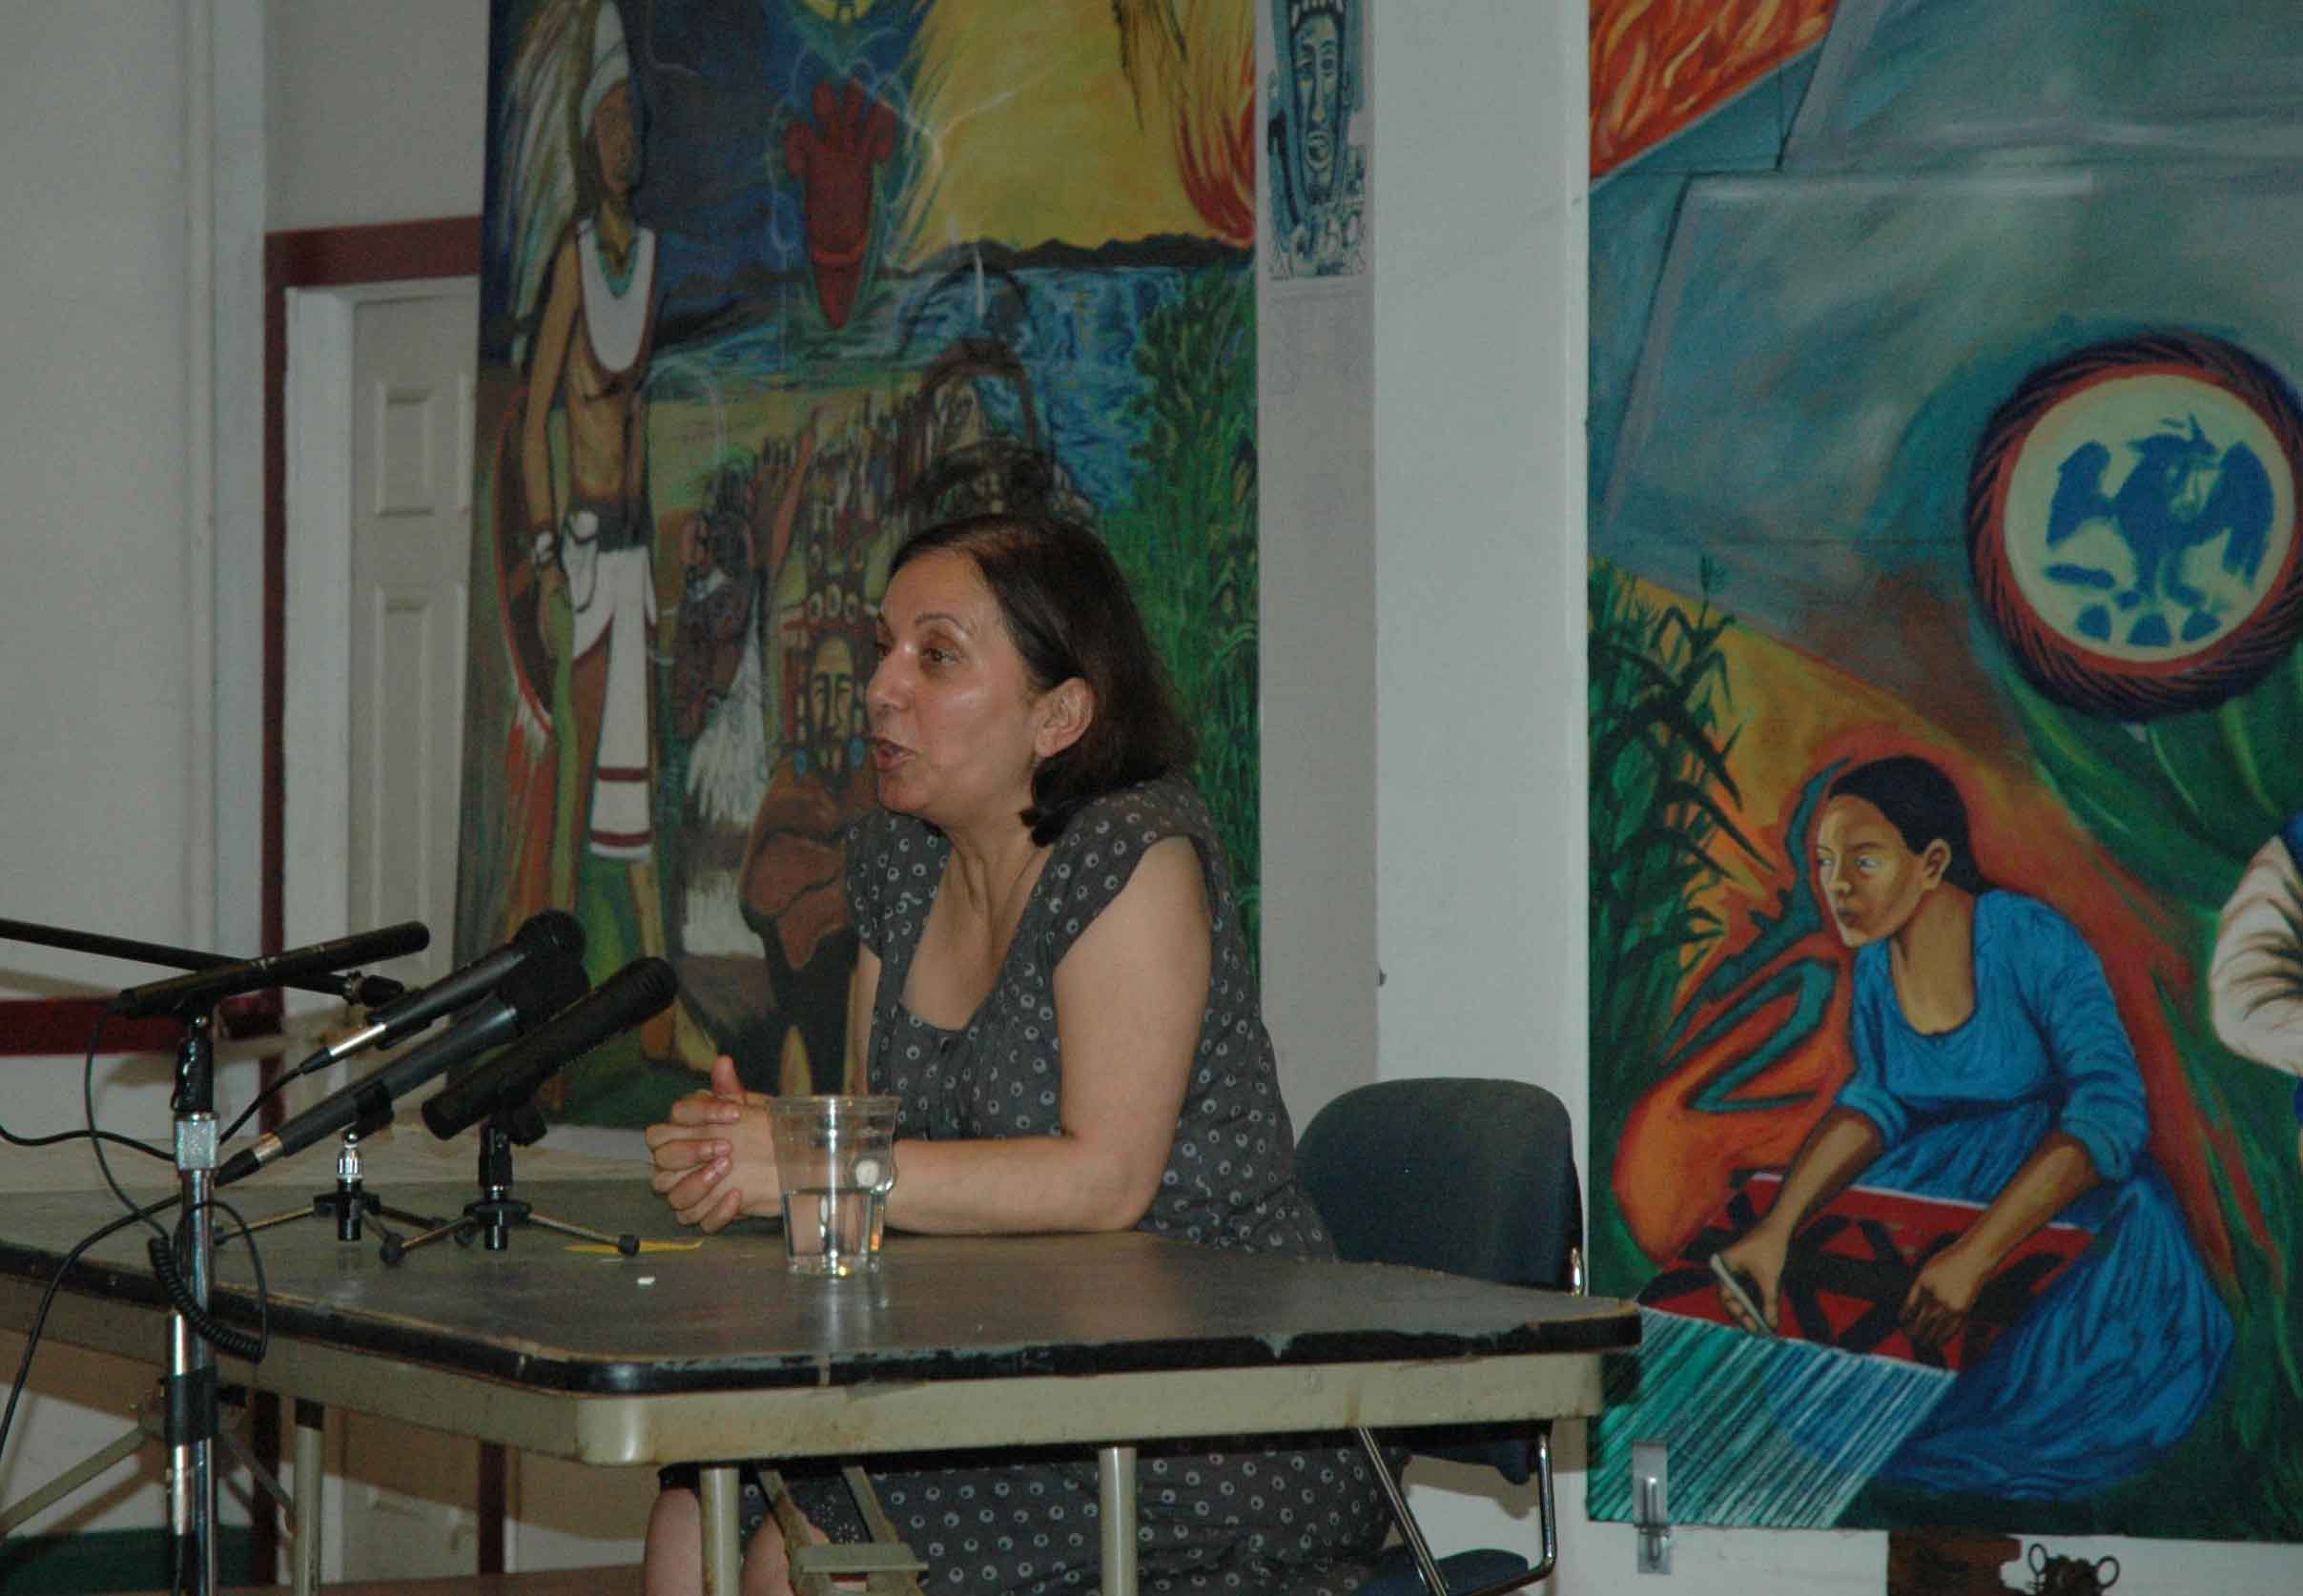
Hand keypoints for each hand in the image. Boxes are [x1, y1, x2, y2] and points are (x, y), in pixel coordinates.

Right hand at [644, 1055, 776, 1232]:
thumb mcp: (746, 1109)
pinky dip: (716, 1211)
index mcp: (680, 1131)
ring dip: (698, 1182)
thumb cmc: (752, 1132)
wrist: (776, 1164)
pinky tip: (737, 1196)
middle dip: (692, 1151)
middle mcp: (675, 1162)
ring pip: (673, 1194)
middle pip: (662, 1158)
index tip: (735, 1112)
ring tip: (728, 1168)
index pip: (671, 1120)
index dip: (700, 1115)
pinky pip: (696, 1219)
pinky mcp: (701, 1213)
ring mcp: (685, 1189)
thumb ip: (729, 1089)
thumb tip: (723, 1062)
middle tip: (726, 1146)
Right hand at [1715, 1227, 1788, 1333]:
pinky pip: (1748, 1288)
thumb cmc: (1770, 1248)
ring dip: (1753, 1309)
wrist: (1779, 1226)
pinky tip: (1767, 1312)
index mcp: (1723, 1266)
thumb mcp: (1770, 1278)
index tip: (1754, 1328)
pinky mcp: (1745, 1269)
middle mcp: (1725, 1268)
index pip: (1727, 1297)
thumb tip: (1771, 1326)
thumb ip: (1770, 1303)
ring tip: (1764, 1326)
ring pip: (1741, 1295)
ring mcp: (1734, 1269)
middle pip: (1733, 1298)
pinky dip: (1757, 1300)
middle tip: (1759, 1331)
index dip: (1740, 1315)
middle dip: (1746, 1314)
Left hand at [1902, 1242, 1989, 1349]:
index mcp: (1922, 1284)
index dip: (1904, 1320)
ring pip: (1934, 1330)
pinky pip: (1950, 1330)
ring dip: (1927, 1339)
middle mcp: (1934, 1296)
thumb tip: (1911, 1309)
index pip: (1908, 1309)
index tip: (1902, 1323)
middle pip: (1919, 1322)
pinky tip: (1938, 1341)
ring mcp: (1949, 1304)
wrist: (1973, 1260)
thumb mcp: (1927, 1271)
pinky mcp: (1962, 1310)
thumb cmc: (1948, 1262)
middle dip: (1913, 1332)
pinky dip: (1943, 1338)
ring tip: (1923, 1342)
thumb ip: (1918, 1288)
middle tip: (1910, 1336)